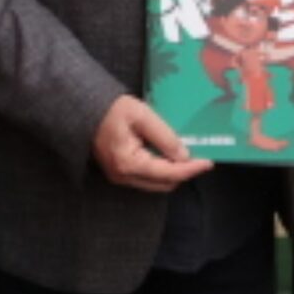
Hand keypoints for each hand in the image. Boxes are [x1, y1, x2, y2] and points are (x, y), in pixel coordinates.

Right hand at [91, 95, 211, 193]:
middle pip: (164, 184)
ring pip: (156, 184)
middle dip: (184, 173)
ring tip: (187, 157)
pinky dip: (162, 171)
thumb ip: (164, 136)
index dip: (190, 169)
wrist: (85, 110)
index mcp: (129, 163)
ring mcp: (120, 177)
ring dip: (173, 173)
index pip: (168, 173)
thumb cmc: (112, 109)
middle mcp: (124, 176)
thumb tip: (184, 156)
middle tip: (200, 158)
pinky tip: (169, 157)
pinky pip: (147, 179)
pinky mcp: (119, 173)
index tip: (208, 162)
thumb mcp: (142, 116)